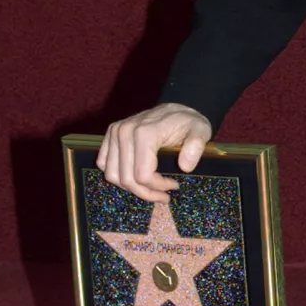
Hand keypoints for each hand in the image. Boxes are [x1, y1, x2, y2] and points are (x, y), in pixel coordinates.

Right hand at [97, 104, 212, 201]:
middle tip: (164, 196)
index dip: (158, 187)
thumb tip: (185, 167)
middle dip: (146, 193)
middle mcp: (125, 132)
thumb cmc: (188, 122)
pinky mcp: (110, 136)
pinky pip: (104, 164)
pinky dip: (118, 176)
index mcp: (145, 132)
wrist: (176, 109)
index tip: (174, 186)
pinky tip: (136, 178)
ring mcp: (115, 133)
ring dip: (131, 188)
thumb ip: (196, 147)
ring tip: (151, 189)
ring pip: (113, 175)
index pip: (143, 175)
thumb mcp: (201, 131)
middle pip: (127, 179)